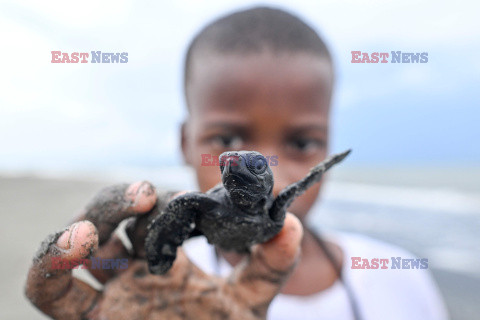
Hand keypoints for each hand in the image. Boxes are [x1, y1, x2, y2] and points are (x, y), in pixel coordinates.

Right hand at [25, 181, 302, 319]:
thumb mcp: (250, 304)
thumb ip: (271, 266)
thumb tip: (290, 222)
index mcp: (171, 259)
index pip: (159, 213)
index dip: (168, 200)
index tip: (189, 200)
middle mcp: (134, 271)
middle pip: (113, 219)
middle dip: (122, 200)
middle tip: (146, 196)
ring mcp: (108, 296)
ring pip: (78, 247)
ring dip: (84, 224)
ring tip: (98, 226)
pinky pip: (49, 291)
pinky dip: (49, 265)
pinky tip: (70, 245)